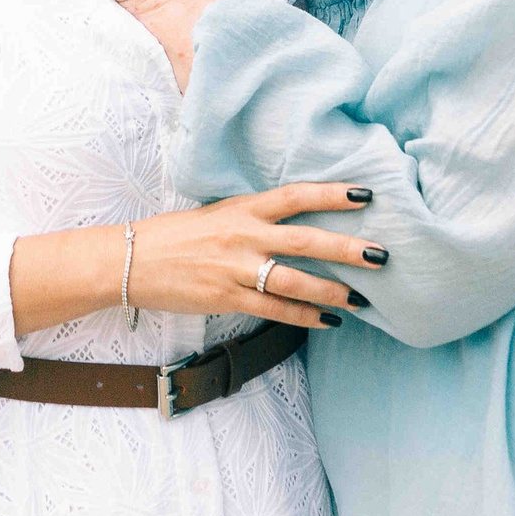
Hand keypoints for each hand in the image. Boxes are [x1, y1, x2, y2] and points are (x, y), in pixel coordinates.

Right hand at [130, 183, 387, 326]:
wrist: (132, 260)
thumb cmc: (175, 235)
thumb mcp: (217, 213)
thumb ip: (253, 215)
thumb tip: (292, 218)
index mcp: (243, 208)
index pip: (296, 196)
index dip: (332, 194)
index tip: (366, 194)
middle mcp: (243, 235)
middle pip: (306, 240)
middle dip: (347, 248)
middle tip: (382, 255)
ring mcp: (235, 269)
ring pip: (295, 280)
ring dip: (332, 291)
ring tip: (362, 299)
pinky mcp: (226, 298)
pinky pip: (274, 310)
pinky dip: (304, 317)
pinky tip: (327, 321)